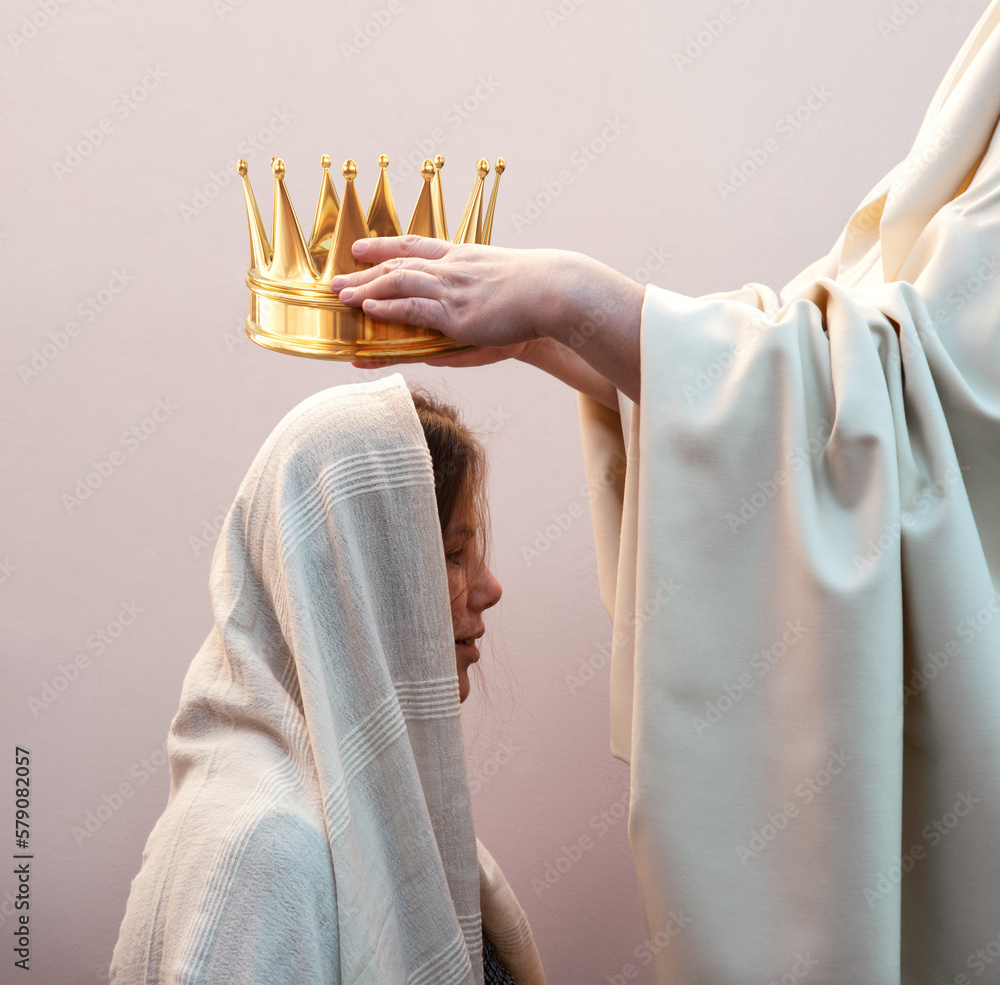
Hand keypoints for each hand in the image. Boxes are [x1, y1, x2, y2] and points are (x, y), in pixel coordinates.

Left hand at [334, 236, 643, 401]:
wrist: (554, 293)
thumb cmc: (536, 295)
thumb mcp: (499, 299)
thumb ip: (469, 317)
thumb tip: (441, 342)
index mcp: (463, 258)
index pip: (416, 246)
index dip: (386, 246)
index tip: (362, 248)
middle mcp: (452, 269)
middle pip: (398, 264)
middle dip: (364, 272)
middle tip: (335, 279)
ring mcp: (452, 289)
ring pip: (398, 283)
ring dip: (366, 289)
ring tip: (341, 297)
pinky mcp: (455, 313)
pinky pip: (413, 307)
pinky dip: (389, 307)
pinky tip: (369, 309)